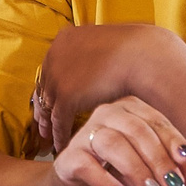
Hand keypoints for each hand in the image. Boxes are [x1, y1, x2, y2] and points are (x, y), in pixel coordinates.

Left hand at [34, 24, 185, 147]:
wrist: (142, 56)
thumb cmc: (133, 51)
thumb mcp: (104, 46)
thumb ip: (92, 56)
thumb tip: (93, 63)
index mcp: (64, 40)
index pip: (50, 69)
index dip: (50, 88)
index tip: (48, 101)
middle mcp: (55, 56)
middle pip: (44, 88)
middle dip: (44, 107)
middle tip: (42, 125)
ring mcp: (58, 77)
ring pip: (48, 107)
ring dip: (49, 125)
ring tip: (49, 140)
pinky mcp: (66, 97)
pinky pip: (58, 121)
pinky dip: (59, 136)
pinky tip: (61, 146)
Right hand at [46, 96, 185, 185]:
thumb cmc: (118, 172)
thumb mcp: (153, 172)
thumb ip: (178, 171)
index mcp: (131, 109)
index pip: (156, 121)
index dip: (173, 140)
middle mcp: (107, 114)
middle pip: (136, 130)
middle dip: (158, 158)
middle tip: (173, 184)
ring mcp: (85, 134)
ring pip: (113, 143)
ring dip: (137, 169)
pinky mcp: (69, 157)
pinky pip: (88, 165)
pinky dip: (108, 181)